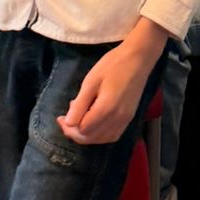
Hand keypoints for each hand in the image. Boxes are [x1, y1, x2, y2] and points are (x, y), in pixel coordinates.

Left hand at [58, 18, 164, 145]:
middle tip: (67, 118)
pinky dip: (100, 135)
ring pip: (102, 139)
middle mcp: (118, 119)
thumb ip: (80, 104)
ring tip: (79, 120)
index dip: (69, 127)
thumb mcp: (91, 81)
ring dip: (87, 135)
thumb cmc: (112, 65)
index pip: (83, 130)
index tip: (61, 116)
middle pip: (92, 138)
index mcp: (106, 109)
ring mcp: (126, 120)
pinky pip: (113, 135)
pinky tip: (93, 125)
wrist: (138, 59)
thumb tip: (68, 123)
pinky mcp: (130, 118)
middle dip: (75, 133)